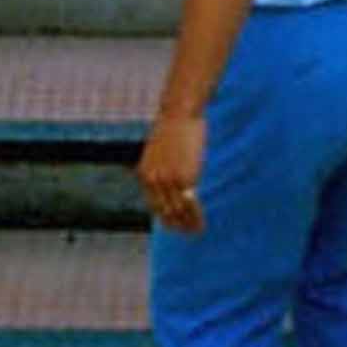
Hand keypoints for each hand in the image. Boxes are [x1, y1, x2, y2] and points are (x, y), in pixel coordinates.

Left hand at [138, 108, 205, 233]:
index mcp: (145, 175)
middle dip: (177, 226)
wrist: (179, 113)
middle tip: (189, 233)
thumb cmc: (173, 127)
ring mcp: (168, 181)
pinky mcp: (184, 178)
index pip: (154, 206)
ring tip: (197, 231)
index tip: (175, 226)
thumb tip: (170, 178)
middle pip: (165, 213)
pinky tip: (201, 223)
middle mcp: (154, 181)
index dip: (166, 219)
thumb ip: (161, 167)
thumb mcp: (159, 150)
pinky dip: (195, 217)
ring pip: (178, 212)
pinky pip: (190, 205)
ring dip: (188, 225)